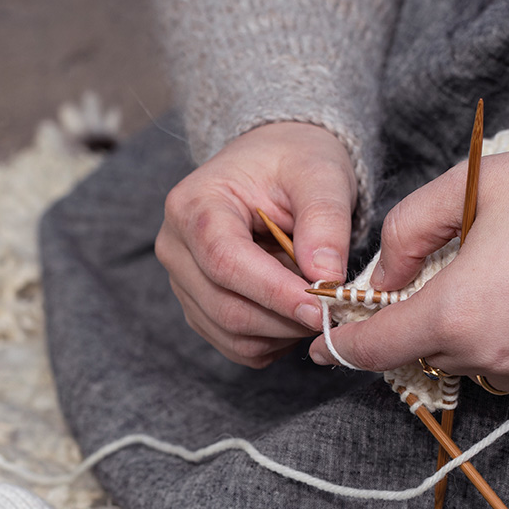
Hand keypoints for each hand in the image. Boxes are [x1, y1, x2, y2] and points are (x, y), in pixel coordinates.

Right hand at [155, 122, 356, 366]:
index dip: (273, 291)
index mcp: (192, 205)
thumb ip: (324, 220)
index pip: (224, 261)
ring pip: (231, 334)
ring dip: (282, 332)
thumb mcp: (318, 174)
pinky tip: (294, 311)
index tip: (320, 305)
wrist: (272, 167)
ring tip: (313, 300)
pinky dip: (273, 341)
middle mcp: (175, 248)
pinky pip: (236, 346)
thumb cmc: (292, 163)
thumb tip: (325, 277)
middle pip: (224, 307)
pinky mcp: (198, 309)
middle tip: (333, 308)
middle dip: (285, 317)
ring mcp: (182, 284)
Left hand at [309, 145, 508, 396]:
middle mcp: (492, 357)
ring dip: (474, 334)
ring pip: (475, 363)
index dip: (342, 348)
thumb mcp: (469, 189)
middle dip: (424, 321)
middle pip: (426, 352)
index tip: (323, 348)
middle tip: (455, 277)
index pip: (375, 348)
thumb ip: (405, 233)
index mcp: (456, 312)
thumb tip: (378, 279)